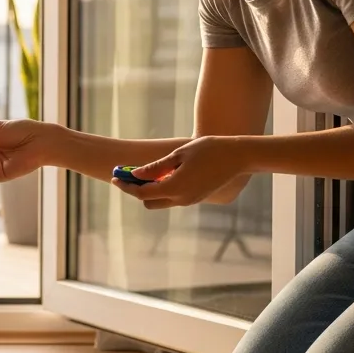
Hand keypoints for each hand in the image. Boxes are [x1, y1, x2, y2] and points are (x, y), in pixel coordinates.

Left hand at [114, 136, 247, 208]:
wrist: (238, 157)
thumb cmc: (209, 150)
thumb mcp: (179, 155)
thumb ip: (157, 167)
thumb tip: (136, 174)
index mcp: (175, 188)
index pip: (142, 193)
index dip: (126, 186)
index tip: (115, 177)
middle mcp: (182, 199)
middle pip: (149, 202)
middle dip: (137, 190)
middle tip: (129, 174)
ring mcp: (190, 200)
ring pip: (161, 201)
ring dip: (150, 190)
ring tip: (144, 171)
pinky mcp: (196, 197)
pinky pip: (173, 197)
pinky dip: (163, 189)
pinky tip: (162, 174)